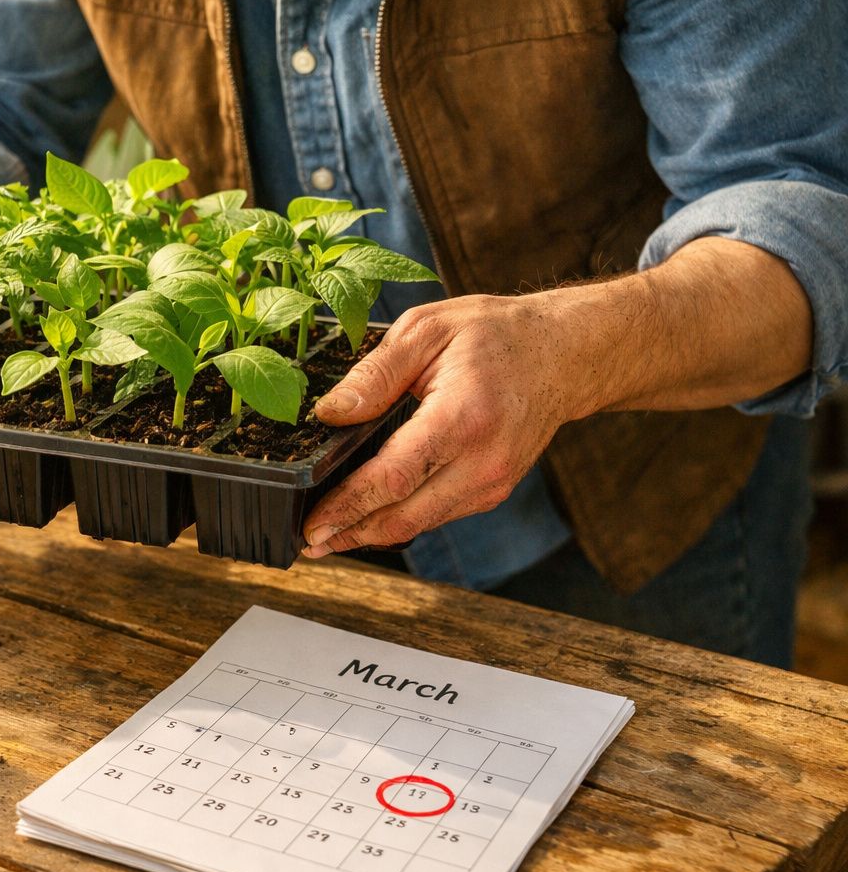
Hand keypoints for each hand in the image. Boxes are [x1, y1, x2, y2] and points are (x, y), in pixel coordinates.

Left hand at [300, 294, 597, 557]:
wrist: (563, 352)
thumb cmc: (493, 334)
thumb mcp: (426, 331)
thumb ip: (374, 375)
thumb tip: (329, 414)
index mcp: (463, 419)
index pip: (394, 478)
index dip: (348, 506)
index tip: (312, 523)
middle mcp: (483, 462)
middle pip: (406, 516)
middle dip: (351, 533)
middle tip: (308, 541)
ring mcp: (493, 482)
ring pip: (421, 523)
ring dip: (373, 532)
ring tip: (328, 535)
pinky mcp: (494, 489)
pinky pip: (438, 514)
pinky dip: (401, 519)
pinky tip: (369, 516)